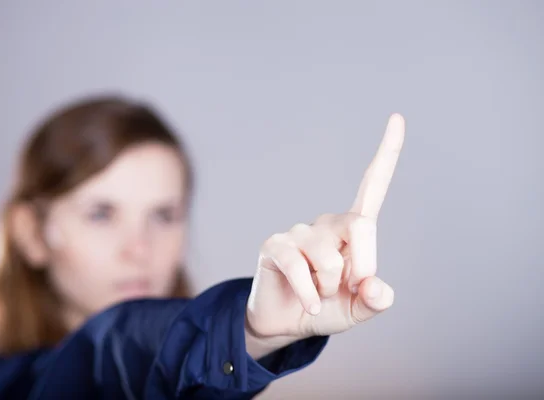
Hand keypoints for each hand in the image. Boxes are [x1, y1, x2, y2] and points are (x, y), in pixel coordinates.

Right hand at [245, 114, 404, 358]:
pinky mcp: (275, 245)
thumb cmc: (326, 308)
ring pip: (329, 257)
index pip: (372, 187)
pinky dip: (309, 296)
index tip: (397, 117)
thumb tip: (374, 286)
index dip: (387, 153)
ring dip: (328, 288)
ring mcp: (298, 231)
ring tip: (317, 294)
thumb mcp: (359, 309)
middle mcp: (326, 223)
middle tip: (347, 289)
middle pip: (360, 225)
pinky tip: (308, 305)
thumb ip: (375, 299)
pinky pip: (299, 268)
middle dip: (362, 267)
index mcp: (351, 230)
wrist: (287, 324)